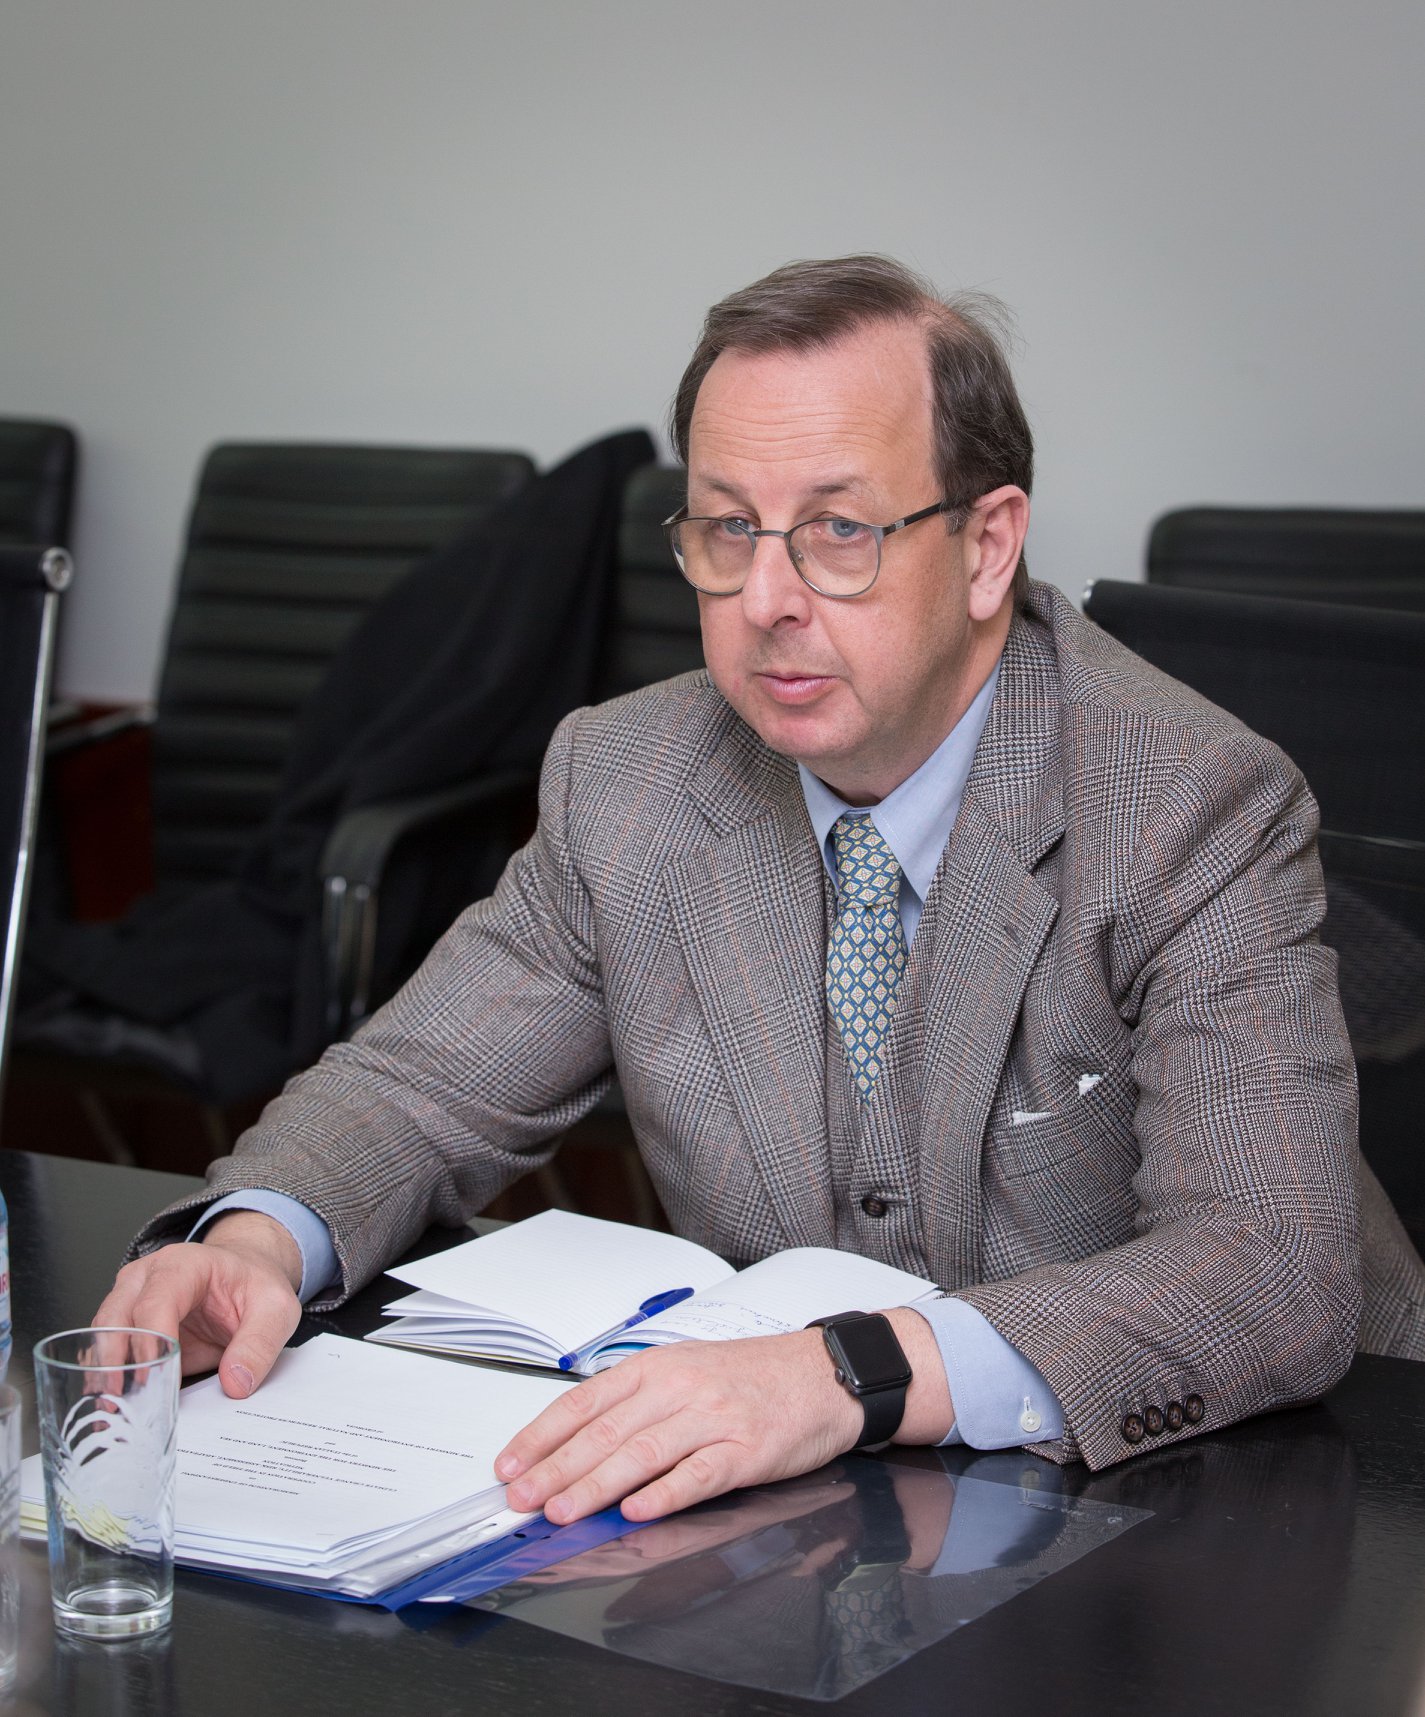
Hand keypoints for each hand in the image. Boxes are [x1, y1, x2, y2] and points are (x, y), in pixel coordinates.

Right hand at [93, 1211, 303, 1398]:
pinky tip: (113, 1404)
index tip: (153, 1376)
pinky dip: (106, 1376)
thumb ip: (259, 1344)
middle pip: (116, 1317)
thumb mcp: (276, 1309)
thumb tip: (236, 1382)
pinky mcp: (128, 1324)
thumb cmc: (254, 1285)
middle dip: (113, 1360)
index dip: (151, 1340)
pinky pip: (106, 1349)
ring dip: (104, 1373)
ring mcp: (131, 1298)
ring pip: (103, 1334)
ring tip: (112, 1411)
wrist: (244, 1276)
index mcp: (185, 1265)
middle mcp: (148, 1277)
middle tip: (120, 1402)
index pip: (156, 1301)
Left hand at [495, 1308, 952, 1524]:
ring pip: (642, 1453)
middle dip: (556, 1468)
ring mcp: (713, 1418)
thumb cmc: (751, 1376)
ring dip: (596, 1486)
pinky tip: (637, 1510)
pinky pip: (698, 1475)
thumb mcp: (687, 1370)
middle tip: (522, 1499)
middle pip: (606, 1431)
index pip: (585, 1401)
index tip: (510, 1464)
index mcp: (657, 1367)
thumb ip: (637, 1403)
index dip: (542, 1435)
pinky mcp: (745, 1450)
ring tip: (562, 1510)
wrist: (822, 1373)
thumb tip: (578, 1445)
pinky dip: (665, 1494)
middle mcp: (680, 1388)